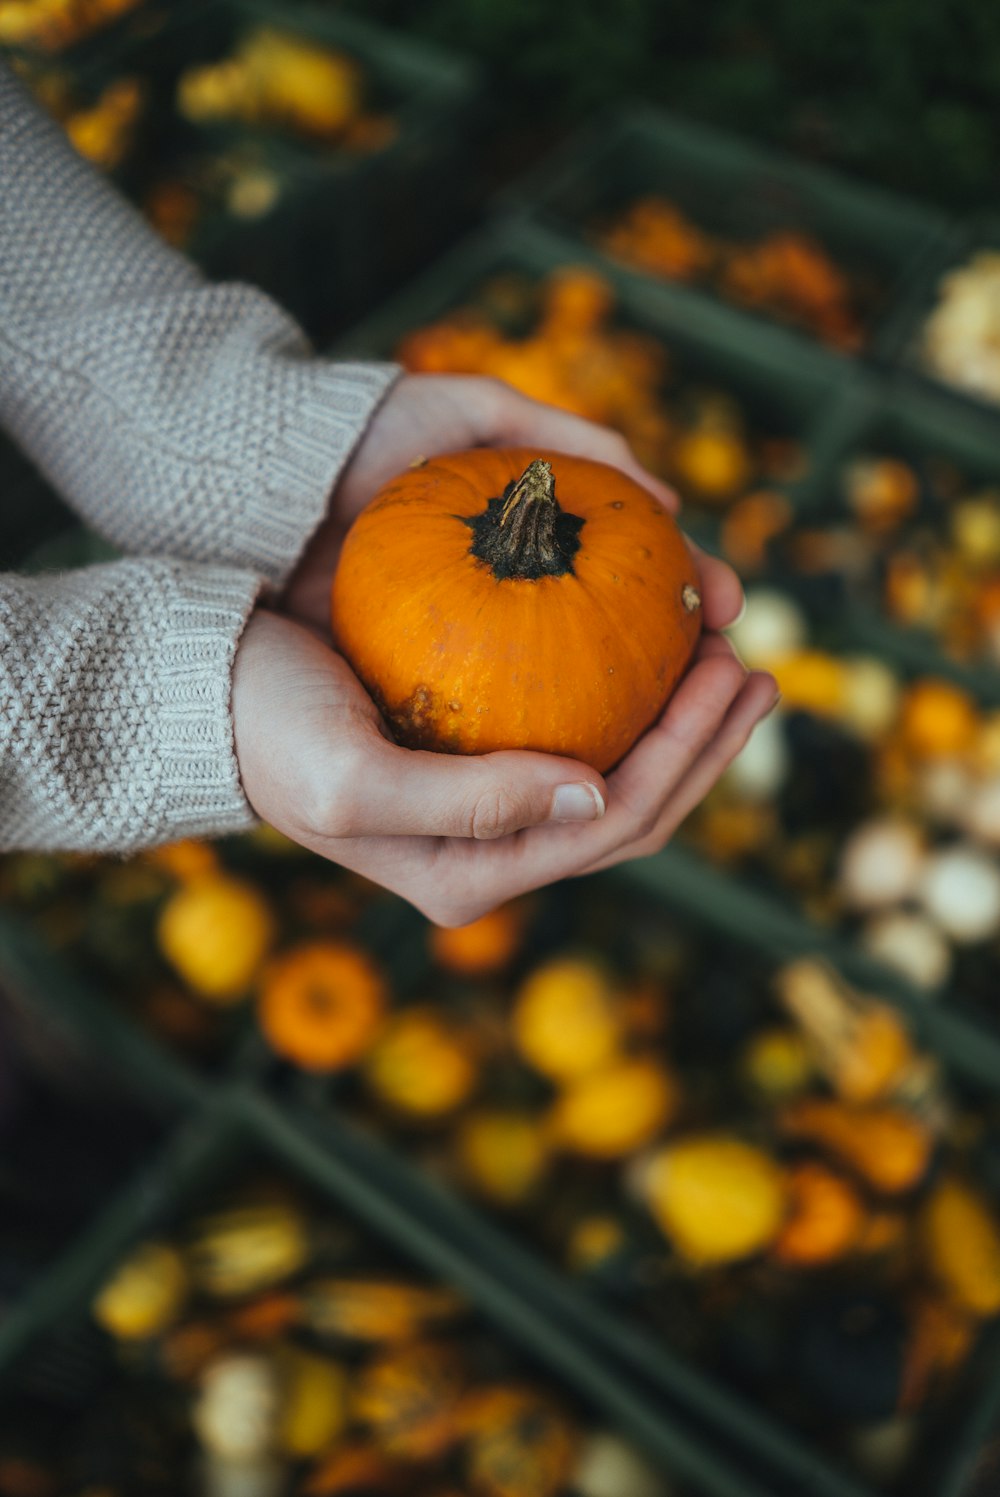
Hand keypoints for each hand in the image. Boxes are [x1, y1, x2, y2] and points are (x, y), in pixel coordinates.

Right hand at [232, 372, 777, 923]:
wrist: (211, 693)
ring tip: (723, 645)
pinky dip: (629, 691)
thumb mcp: (356, 781)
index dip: (691, 756)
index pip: (615, 826)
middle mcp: (495, 853)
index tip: (731, 670)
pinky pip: (583, 729)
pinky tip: (656, 640)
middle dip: (707, 740)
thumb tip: (595, 798)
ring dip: (682, 717)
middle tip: (750, 658)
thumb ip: (472, 806)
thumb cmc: (270, 734)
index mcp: (474, 878)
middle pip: (636, 807)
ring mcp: (494, 809)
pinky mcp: (485, 757)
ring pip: (620, 771)